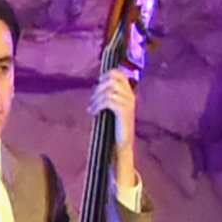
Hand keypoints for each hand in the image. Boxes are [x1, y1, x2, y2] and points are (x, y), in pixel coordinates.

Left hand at [92, 67, 138, 192]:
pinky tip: (93, 112)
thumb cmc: (112, 129)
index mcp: (128, 94)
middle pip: (112, 79)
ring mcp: (128, 104)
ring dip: (96, 98)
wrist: (120, 147)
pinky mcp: (124, 113)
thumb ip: (107, 97)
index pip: (119, 74)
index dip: (106, 75)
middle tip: (92, 101)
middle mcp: (130, 96)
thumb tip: (97, 86)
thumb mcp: (110, 110)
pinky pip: (109, 100)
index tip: (97, 84)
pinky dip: (98, 105)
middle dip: (98, 88)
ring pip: (109, 90)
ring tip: (92, 109)